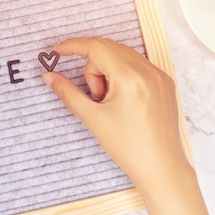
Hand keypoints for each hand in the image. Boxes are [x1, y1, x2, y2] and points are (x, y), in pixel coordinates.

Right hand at [42, 37, 189, 191]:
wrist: (161, 167)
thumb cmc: (129, 148)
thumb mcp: (93, 119)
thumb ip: (68, 93)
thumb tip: (49, 76)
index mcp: (130, 78)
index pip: (96, 47)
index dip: (73, 46)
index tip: (57, 51)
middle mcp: (148, 71)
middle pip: (108, 50)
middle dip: (93, 69)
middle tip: (95, 97)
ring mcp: (160, 75)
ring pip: (122, 56)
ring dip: (108, 73)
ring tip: (110, 103)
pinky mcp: (165, 82)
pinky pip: (137, 66)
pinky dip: (123, 76)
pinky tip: (124, 102)